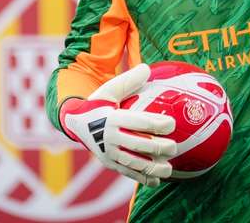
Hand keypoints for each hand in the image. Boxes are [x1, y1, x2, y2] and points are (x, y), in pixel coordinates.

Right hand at [60, 63, 177, 186]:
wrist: (75, 123)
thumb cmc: (98, 103)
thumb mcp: (109, 89)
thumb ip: (128, 80)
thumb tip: (147, 67)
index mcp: (112, 119)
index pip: (138, 122)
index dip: (156, 123)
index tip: (172, 124)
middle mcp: (110, 138)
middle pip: (138, 145)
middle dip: (158, 147)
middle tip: (174, 147)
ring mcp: (109, 153)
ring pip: (134, 163)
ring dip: (152, 168)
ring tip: (168, 168)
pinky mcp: (109, 164)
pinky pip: (127, 173)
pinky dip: (142, 178)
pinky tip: (156, 181)